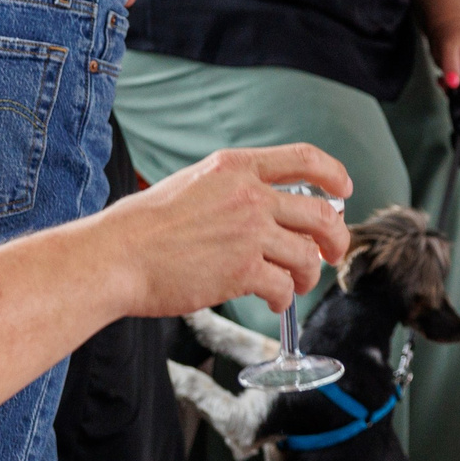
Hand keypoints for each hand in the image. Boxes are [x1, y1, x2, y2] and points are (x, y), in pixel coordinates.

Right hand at [95, 145, 353, 317]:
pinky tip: (274, 302)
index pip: (304, 158)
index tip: (344, 190)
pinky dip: (285, 298)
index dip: (333, 173)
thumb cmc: (142, 227)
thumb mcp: (192, 183)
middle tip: (332, 252)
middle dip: (336, 237)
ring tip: (297, 284)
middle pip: (321, 213)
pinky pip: (283, 286)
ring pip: (307, 255)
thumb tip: (264, 205)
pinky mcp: (243, 271)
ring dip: (309, 274)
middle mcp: (250, 195)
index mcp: (236, 167)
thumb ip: (232, 189)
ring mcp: (249, 233)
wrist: (115, 256)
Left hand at [428, 21, 459, 100]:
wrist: (454, 29)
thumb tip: (454, 84)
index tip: (447, 83)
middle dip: (459, 91)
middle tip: (446, 79)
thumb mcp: (446, 47)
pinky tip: (457, 78)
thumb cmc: (450, 36)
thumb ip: (450, 66)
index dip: (459, 92)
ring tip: (451, 76)